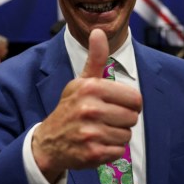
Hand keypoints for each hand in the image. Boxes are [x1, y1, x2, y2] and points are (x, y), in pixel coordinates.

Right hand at [32, 28, 142, 183]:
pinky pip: (119, 151)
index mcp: (91, 88)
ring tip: (100, 132)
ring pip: (126, 135)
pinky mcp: (92, 153)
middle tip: (105, 120)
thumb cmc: (71, 108)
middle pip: (132, 118)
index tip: (116, 105)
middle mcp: (90, 109)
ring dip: (117, 136)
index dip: (130, 104)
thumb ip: (95, 58)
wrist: (49, 141)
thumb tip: (98, 31)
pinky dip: (111, 151)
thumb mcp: (81, 81)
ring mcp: (90, 132)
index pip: (135, 98)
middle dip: (122, 120)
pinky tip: (97, 144)